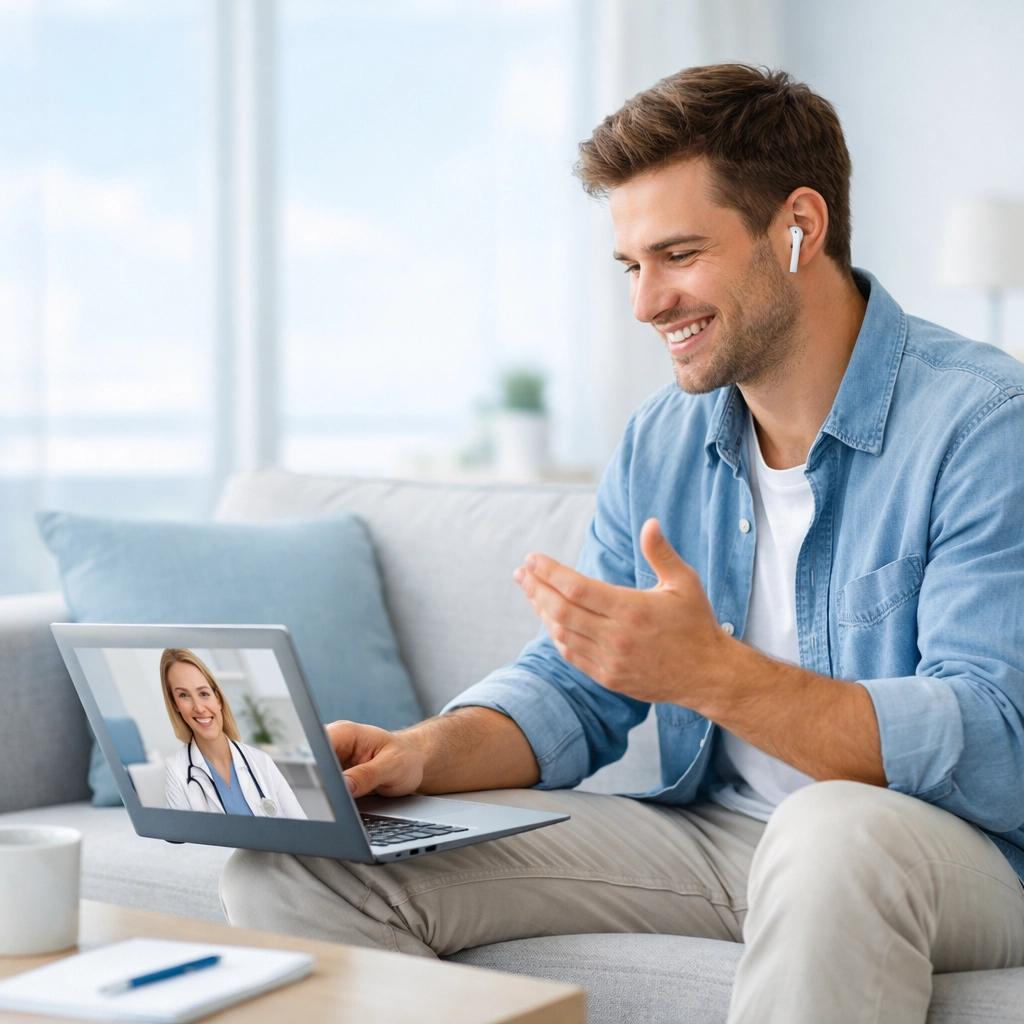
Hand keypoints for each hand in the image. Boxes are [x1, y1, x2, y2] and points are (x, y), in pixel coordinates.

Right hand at [325, 720, 426, 798]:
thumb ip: (367, 775)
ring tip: (347, 797)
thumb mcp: (392, 766)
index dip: (315, 764)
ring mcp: (333, 760)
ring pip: (317, 778)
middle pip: (313, 763)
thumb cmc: (405, 758)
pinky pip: (326, 787)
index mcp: (347, 733)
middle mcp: (336, 744)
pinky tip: (343, 801)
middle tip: (337, 795)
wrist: (412, 763)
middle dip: (319, 781)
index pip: (319, 744)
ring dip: (326, 791)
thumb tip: (344, 786)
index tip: (324, 782)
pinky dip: (331, 796)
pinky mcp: (335, 776)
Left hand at [513, 518, 733, 708]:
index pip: (576, 588)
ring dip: (542, 611)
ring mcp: (611, 661)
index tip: (532, 559)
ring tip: (531, 592)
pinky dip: (557, 636)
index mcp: (631, 610)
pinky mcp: (610, 678)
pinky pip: (573, 655)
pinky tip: (551, 620)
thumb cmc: (696, 623)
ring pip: (562, 634)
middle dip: (536, 588)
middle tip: (521, 573)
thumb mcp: (685, 583)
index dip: (549, 572)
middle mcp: (616, 637)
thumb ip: (662, 553)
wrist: (709, 675)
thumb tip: (650, 523)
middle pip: (561, 610)